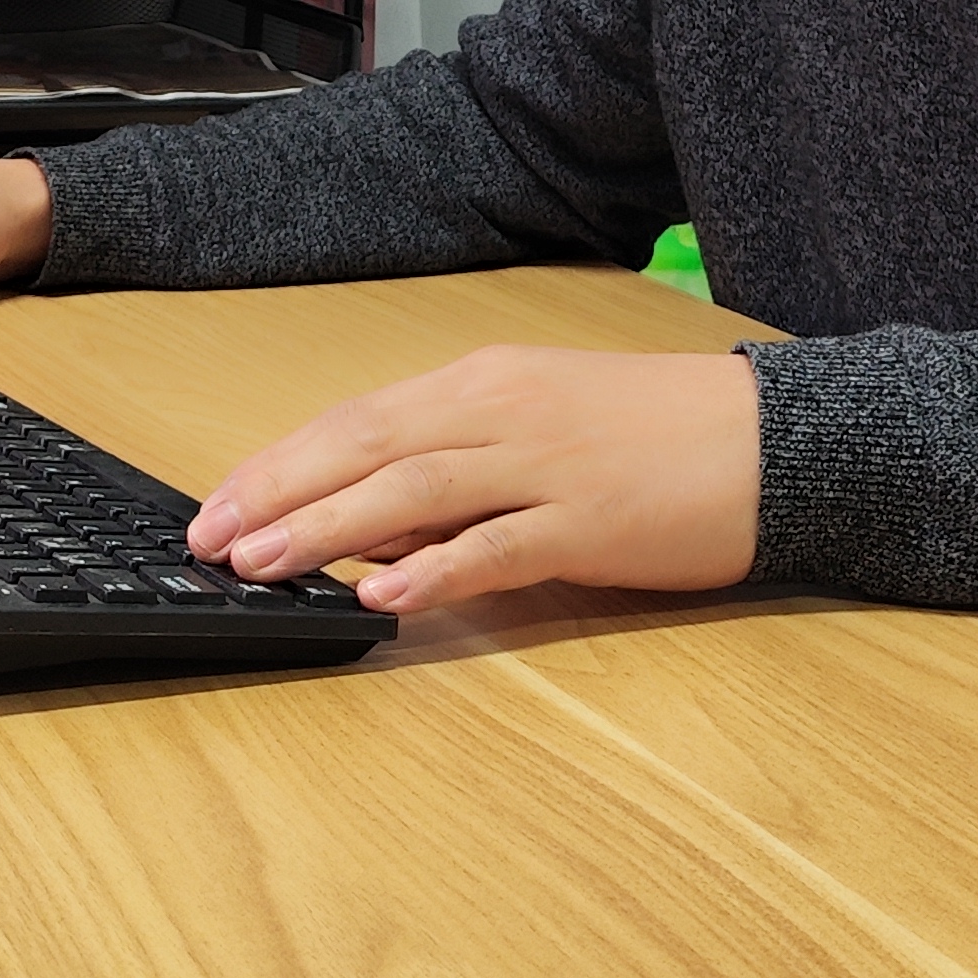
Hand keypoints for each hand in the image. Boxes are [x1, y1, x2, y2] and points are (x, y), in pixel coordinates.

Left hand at [184, 343, 760, 615]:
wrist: (769, 440)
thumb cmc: (655, 433)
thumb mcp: (541, 426)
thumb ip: (457, 465)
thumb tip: (370, 521)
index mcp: (486, 382)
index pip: (358, 417)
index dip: (281, 461)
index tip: (219, 500)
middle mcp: (503, 412)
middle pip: (367, 444)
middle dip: (279, 492)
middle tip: (209, 537)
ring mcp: (545, 466)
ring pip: (413, 490)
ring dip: (329, 528)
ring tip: (263, 562)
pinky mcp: (589, 523)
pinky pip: (497, 547)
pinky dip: (435, 568)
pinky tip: (385, 594)